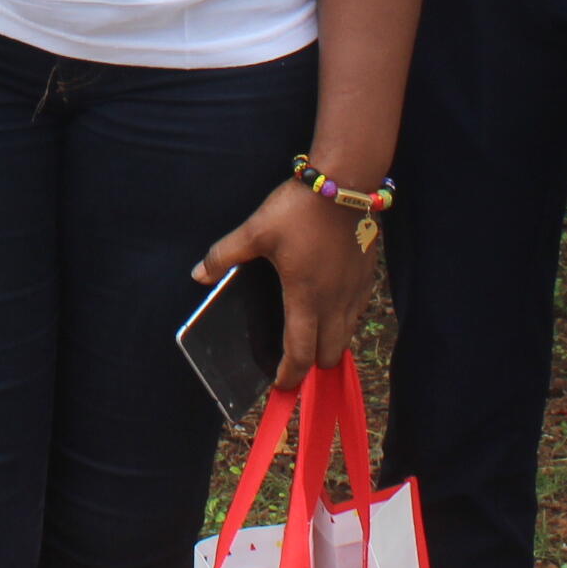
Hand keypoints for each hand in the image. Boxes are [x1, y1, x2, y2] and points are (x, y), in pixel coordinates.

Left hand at [195, 180, 375, 390]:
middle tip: (292, 361)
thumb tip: (199, 274)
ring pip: (346, 335)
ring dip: (329, 343)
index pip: (300, 353)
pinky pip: (357, 312)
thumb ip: (225, 255)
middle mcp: (335, 302)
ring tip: (310, 337)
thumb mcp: (255, 231)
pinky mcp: (367, 276)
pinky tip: (328, 305)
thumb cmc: (298, 210)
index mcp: (305, 298)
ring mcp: (355, 291)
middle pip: (329, 354)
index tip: (280, 385)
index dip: (290, 375)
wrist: (344, 183)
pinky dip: (343, 321)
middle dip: (311, 364)